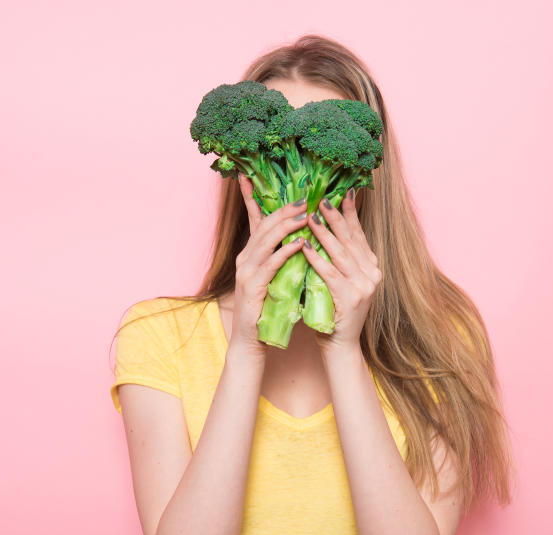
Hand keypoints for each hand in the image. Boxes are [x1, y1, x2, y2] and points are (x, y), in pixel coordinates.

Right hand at [230, 173, 308, 357]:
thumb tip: (303, 238)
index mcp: (251, 253)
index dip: (251, 197)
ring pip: (266, 240)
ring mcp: (247, 272)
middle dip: (284, 209)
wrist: (251, 340)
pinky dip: (285, 252)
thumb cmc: (267, 308)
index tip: (250, 175)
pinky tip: (300, 244)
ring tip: (306, 215)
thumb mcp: (277, 277)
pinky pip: (271, 264)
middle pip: (264, 225)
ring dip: (287, 226)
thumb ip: (285, 257)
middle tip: (305, 198)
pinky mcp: (252, 287)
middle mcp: (246, 258)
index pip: (254, 219)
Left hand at [301, 188, 381, 354]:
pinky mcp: (351, 298)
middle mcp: (372, 274)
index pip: (358, 234)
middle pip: (350, 239)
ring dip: (324, 233)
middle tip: (321, 198)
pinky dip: (317, 259)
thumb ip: (337, 259)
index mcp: (371, 267)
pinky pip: (330, 274)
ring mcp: (364, 287)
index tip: (341, 192)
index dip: (349, 213)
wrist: (340, 345)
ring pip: (340, 253)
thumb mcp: (339, 280)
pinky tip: (305, 247)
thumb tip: (322, 231)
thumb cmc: (334, 312)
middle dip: (335, 216)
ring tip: (309, 217)